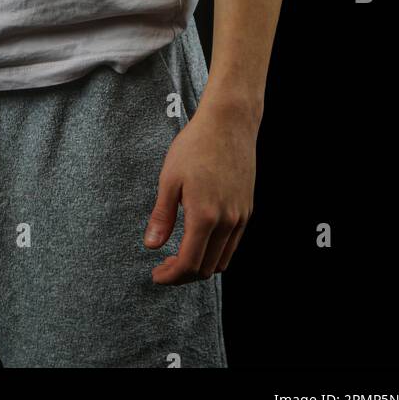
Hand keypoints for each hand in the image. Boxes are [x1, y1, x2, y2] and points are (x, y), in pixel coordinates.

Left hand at [144, 101, 256, 284]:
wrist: (229, 123)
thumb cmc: (195, 146)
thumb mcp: (169, 179)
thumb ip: (162, 216)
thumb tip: (151, 246)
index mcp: (205, 216)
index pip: (189, 264)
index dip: (171, 276)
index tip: (156, 275)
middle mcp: (227, 222)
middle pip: (207, 268)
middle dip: (183, 275)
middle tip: (164, 267)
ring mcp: (240, 217)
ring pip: (223, 260)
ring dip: (201, 266)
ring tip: (180, 257)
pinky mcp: (247, 209)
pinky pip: (233, 244)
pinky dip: (216, 252)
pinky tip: (200, 240)